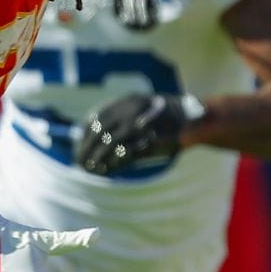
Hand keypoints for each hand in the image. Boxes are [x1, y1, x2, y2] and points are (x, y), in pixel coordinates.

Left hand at [75, 92, 199, 175]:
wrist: (191, 119)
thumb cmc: (161, 118)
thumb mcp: (139, 111)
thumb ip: (120, 121)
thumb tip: (93, 138)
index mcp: (126, 102)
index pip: (96, 119)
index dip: (85, 136)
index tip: (80, 148)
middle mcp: (131, 111)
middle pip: (100, 132)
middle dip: (87, 149)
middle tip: (80, 162)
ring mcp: (141, 126)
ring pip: (111, 144)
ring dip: (98, 157)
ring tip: (91, 168)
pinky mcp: (150, 142)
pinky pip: (126, 154)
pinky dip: (114, 163)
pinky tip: (107, 169)